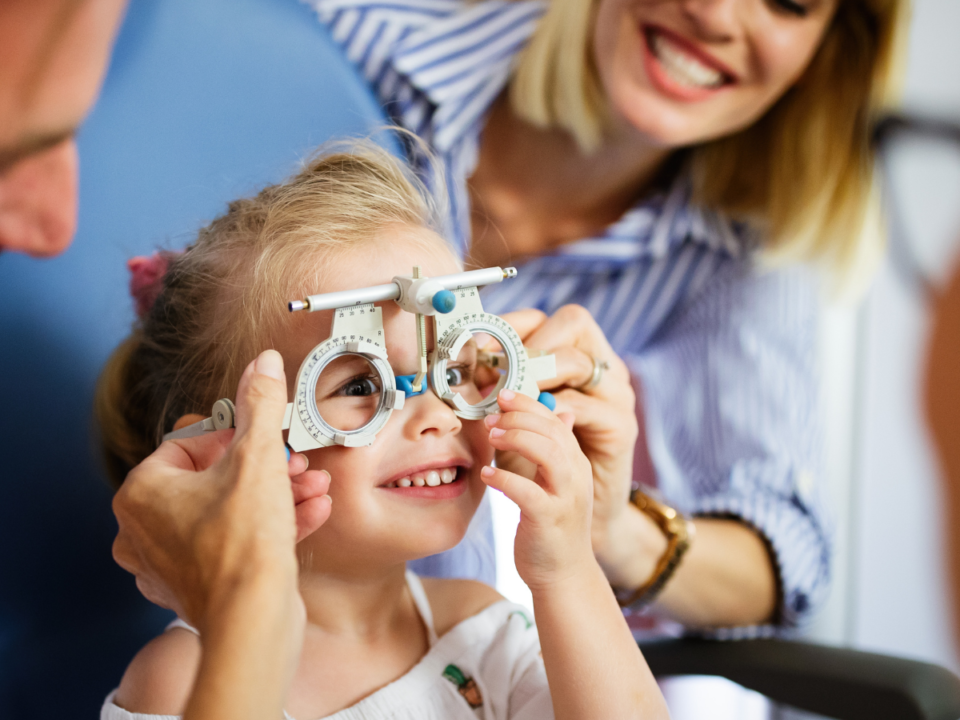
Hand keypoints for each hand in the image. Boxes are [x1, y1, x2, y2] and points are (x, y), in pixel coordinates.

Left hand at [111, 350, 332, 629]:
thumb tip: (260, 364)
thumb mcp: (258, 458)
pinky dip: (271, 526)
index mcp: (142, 492)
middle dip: (267, 468)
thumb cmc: (243, 546)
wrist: (254, 621)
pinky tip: (311, 513)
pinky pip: (235, 542)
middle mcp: (145, 528)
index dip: (237, 436)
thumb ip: (259, 405)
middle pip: (215, 478)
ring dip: (277, 495)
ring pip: (229, 511)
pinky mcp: (198, 586)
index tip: (266, 439)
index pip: (190, 443)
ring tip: (313, 487)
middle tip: (296, 463)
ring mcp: (170, 561)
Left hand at [479, 388, 594, 590]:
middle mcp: (576, 476)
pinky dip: (506, 479)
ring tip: (491, 437)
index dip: (529, 404)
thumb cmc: (553, 529)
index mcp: (576, 463)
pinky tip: (487, 475)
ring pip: (548, 453)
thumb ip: (556, 450)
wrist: (564, 576)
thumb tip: (559, 413)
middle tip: (491, 417)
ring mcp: (566, 497)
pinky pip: (528, 492)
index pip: (556, 421)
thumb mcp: (558, 484)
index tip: (503, 395)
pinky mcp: (550, 519)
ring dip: (517, 438)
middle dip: (519, 417)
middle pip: (553, 431)